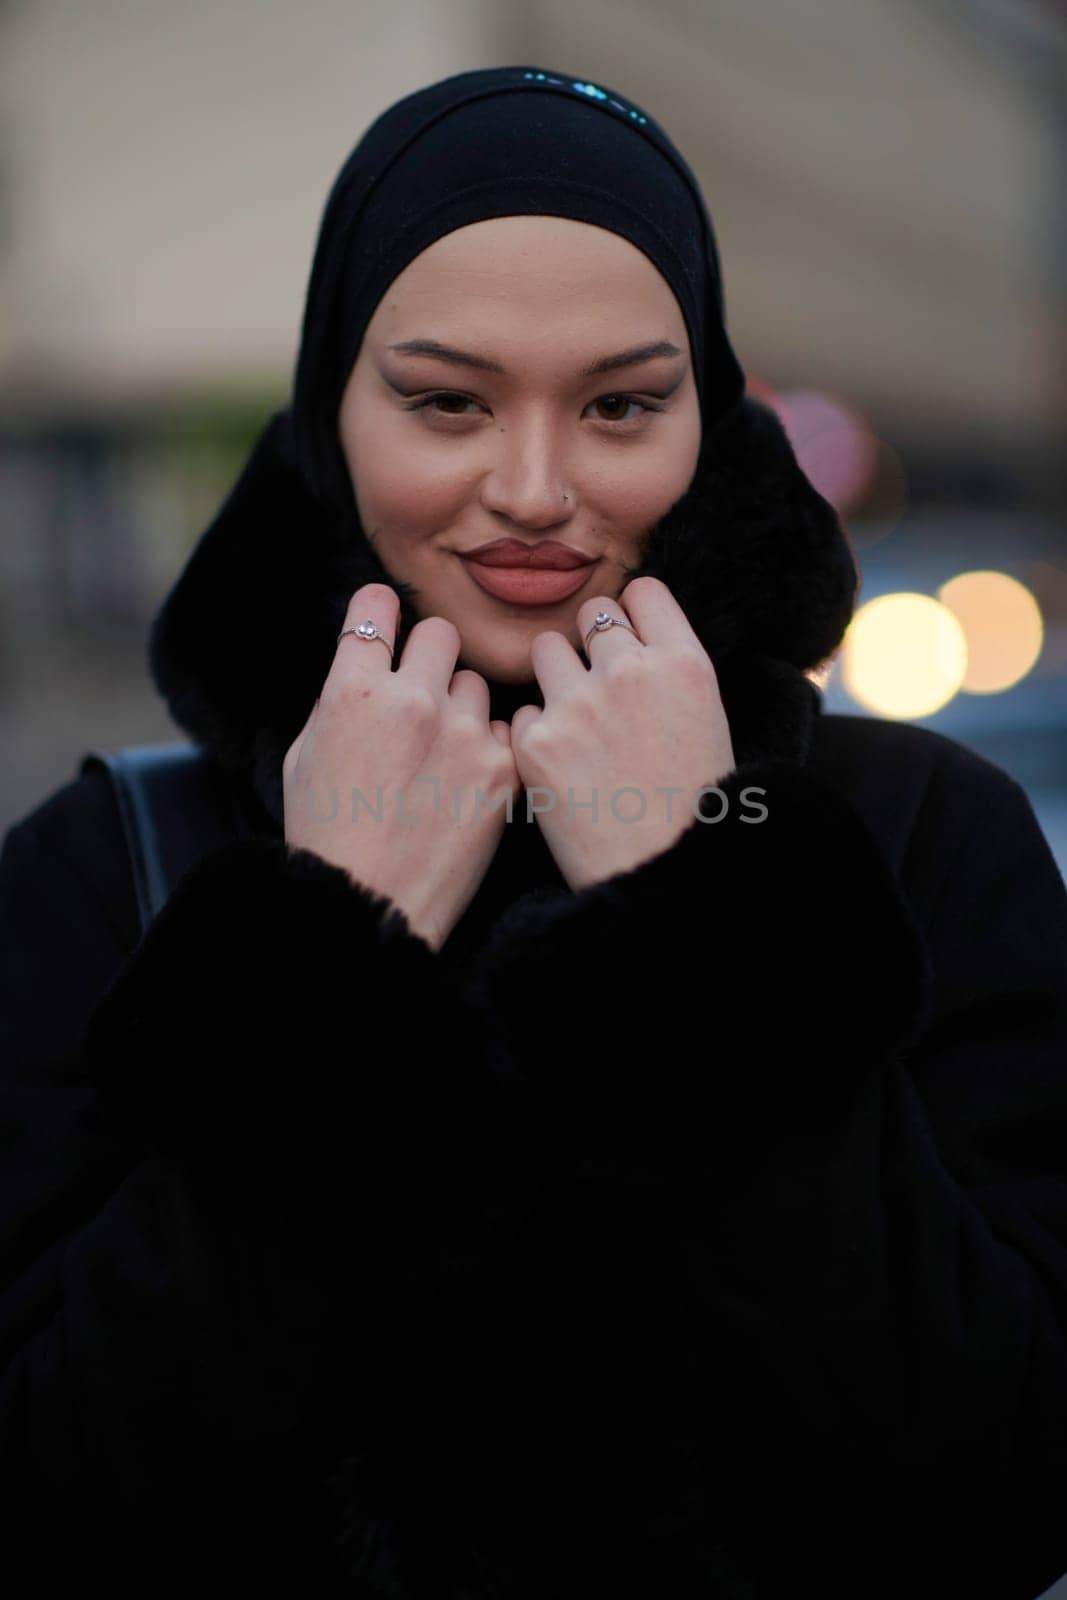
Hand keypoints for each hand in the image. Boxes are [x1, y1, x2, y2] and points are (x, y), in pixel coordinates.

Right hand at [283, 584, 520, 950]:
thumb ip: (340, 699)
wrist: (372, 904)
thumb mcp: (304, 755)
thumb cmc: (327, 834)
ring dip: (461, 706)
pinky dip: (488, 747)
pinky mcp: (503, 768)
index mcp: (353, 690)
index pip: (377, 606)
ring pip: (475, 684)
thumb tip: (366, 662)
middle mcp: (412, 700)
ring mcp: (463, 732)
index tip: (387, 620)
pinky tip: (465, 781)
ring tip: (441, 755)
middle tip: (422, 690)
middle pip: (440, 633)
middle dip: (430, 655)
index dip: (381, 609)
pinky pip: (504, 728)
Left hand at [509, 577, 735, 892]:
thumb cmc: (693, 811)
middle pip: (592, 616)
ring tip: (577, 727)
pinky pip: (523, 713)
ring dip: (556, 677)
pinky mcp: (534, 743)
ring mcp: (577, 704)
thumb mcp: (707, 724)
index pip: (642, 593)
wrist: (661, 878)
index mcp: (683, 663)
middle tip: (600, 689)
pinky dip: (536, 735)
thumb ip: (669, 674)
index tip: (629, 639)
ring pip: (547, 651)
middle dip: (592, 644)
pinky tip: (562, 772)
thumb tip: (635, 640)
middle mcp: (629, 671)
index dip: (632, 615)